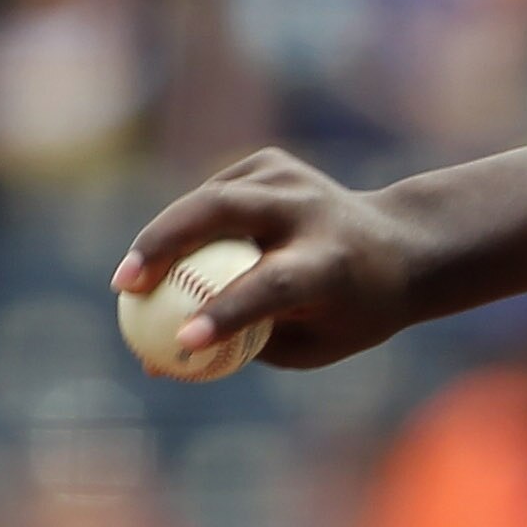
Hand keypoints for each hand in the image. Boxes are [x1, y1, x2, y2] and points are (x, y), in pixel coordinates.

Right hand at [113, 149, 432, 369]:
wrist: (403, 245)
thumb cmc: (350, 310)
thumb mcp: (311, 345)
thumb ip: (237, 350)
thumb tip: (152, 363)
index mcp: (333, 263)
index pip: (273, 283)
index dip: (226, 311)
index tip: (181, 340)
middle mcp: (312, 210)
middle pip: (225, 211)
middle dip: (165, 243)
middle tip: (124, 287)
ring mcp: (291, 178)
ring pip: (208, 198)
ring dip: (163, 237)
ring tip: (132, 281)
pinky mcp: (271, 162)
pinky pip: (212, 195)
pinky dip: (190, 225)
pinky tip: (186, 251)